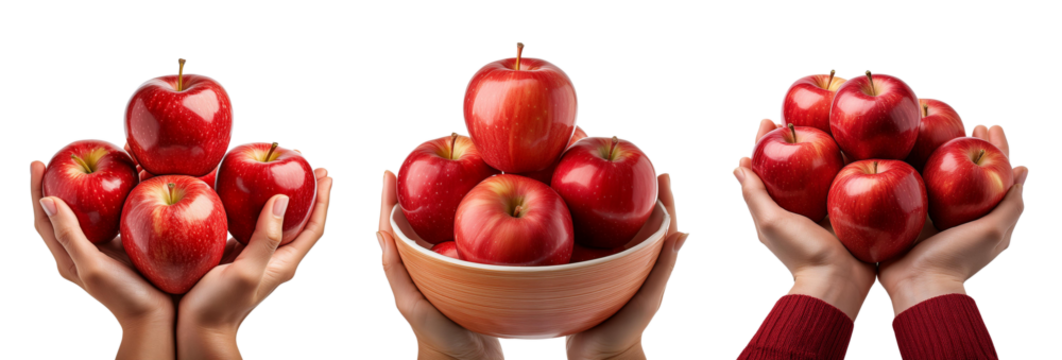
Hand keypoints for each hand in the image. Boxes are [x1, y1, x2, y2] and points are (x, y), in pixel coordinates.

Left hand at [30, 159, 174, 358]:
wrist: (155, 319)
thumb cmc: (122, 296)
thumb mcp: (91, 266)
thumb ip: (69, 236)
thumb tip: (48, 200)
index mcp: (66, 256)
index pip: (43, 217)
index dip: (37, 188)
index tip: (38, 161)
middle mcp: (83, 250)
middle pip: (66, 210)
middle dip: (62, 183)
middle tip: (65, 157)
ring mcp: (104, 250)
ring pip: (93, 212)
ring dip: (92, 188)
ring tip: (98, 164)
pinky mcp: (125, 249)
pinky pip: (116, 218)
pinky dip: (118, 199)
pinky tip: (131, 186)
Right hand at [175, 162, 332, 358]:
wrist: (197, 331)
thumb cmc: (220, 306)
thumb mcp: (246, 272)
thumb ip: (265, 239)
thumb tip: (282, 200)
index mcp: (285, 261)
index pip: (314, 226)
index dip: (323, 200)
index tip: (326, 173)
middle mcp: (274, 257)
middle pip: (299, 218)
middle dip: (307, 191)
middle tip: (309, 163)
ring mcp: (255, 255)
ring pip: (275, 219)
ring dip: (281, 194)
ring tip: (282, 170)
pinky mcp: (235, 254)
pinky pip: (250, 223)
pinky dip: (253, 204)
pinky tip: (246, 188)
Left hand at [377, 168, 504, 359]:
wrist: (469, 358)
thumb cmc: (437, 335)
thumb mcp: (411, 304)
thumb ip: (395, 271)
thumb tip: (380, 232)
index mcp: (406, 265)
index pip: (392, 225)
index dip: (388, 198)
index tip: (389, 171)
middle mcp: (425, 261)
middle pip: (418, 218)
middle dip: (415, 192)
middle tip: (418, 163)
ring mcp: (448, 265)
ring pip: (441, 226)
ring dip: (442, 201)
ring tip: (449, 176)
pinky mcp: (471, 270)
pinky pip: (468, 239)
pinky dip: (469, 220)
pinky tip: (480, 206)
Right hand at [563, 170, 685, 359]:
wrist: (596, 357)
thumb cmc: (625, 330)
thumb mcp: (647, 299)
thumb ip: (663, 269)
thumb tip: (684, 234)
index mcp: (647, 259)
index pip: (660, 221)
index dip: (663, 196)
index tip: (662, 171)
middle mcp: (629, 257)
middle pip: (633, 216)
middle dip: (632, 189)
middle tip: (629, 160)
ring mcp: (607, 263)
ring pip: (608, 225)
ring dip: (606, 200)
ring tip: (599, 174)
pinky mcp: (585, 269)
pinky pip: (585, 239)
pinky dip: (582, 220)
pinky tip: (570, 205)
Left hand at [732, 116, 875, 320]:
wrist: (839, 282)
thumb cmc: (800, 253)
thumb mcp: (771, 222)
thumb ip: (755, 195)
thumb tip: (738, 165)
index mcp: (776, 208)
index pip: (766, 167)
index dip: (764, 143)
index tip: (767, 120)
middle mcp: (798, 206)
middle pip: (794, 164)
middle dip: (795, 138)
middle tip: (798, 114)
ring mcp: (824, 209)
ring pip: (821, 170)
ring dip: (822, 146)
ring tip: (825, 122)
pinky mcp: (848, 212)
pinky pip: (847, 182)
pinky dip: (847, 164)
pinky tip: (853, 145)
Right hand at [877, 123, 1028, 315]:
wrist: (917, 283)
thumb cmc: (958, 257)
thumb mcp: (994, 230)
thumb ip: (1010, 204)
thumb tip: (1021, 172)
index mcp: (983, 215)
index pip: (994, 173)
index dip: (996, 148)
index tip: (989, 125)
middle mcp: (960, 213)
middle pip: (968, 169)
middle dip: (969, 144)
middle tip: (967, 122)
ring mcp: (932, 214)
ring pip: (939, 175)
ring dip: (940, 152)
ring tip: (936, 131)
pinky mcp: (908, 217)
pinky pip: (911, 186)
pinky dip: (912, 167)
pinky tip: (907, 152)